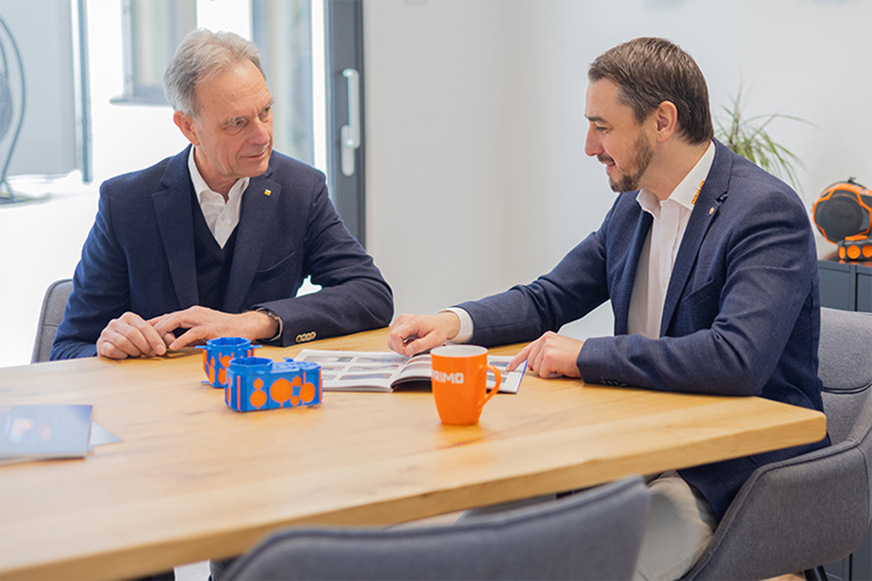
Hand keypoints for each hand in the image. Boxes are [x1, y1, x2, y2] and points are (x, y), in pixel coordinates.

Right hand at [96, 312, 174, 359]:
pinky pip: (112, 350)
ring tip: (138, 355)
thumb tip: (172, 340)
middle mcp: (116, 322)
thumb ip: (160, 337)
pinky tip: (126, 356)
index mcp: (129, 317)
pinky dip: (122, 355)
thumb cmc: (134, 342)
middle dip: (145, 346)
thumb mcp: (146, 337)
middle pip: (133, 334)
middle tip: (151, 354)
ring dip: (134, 351)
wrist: (112, 347)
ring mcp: (106, 333)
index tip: (162, 350)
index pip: (144, 327)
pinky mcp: (100, 344)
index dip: (154, 339)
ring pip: (123, 342)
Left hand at [150, 306, 277, 351]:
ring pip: (177, 320)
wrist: (246, 326)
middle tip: (140, 339)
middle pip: (168, 317)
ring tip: (152, 342)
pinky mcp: (212, 328)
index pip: (167, 317)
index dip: (152, 324)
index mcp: (192, 314)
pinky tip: (173, 347)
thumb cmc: (225, 331)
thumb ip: (188, 336)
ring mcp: (203, 320)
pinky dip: (182, 339)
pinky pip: (193, 332)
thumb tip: (172, 345)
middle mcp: (195, 313)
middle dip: (153, 327)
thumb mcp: (203, 333)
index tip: (138, 332)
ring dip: (163, 331)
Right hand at [388, 312, 460, 355]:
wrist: (441, 323)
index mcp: (412, 322)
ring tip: (413, 344)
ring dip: (400, 346)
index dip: (399, 348)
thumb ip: (421, 345)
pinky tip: (410, 341)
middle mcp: (404, 319)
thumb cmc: (438, 330)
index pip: (395, 336)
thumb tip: (408, 350)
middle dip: (399, 348)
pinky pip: (394, 337)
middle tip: (412, 350)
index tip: (408, 353)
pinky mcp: (399, 324)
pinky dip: (400, 342)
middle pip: (391, 338)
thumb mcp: (435, 340)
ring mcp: (401, 320)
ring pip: (391, 338)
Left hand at [509, 331, 583, 378]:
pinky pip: (543, 373)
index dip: (517, 361)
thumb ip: (544, 353)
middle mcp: (544, 340)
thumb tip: (532, 365)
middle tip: (556, 366)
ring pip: (536, 369)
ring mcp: (545, 348)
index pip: (527, 350)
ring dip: (548, 371)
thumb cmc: (577, 356)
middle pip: (531, 362)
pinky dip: (552, 375)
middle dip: (541, 368)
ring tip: (560, 366)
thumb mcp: (558, 349)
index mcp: (546, 337)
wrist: (589, 357)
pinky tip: (561, 368)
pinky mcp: (548, 357)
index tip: (510, 368)